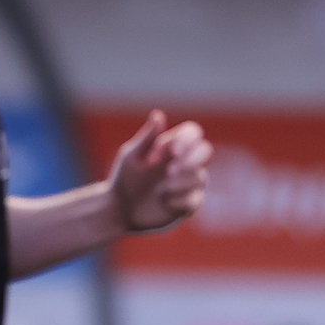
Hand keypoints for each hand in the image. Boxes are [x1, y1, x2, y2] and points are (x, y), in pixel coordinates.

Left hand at [108, 109, 211, 233]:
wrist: (119, 210)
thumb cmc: (124, 178)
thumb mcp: (131, 157)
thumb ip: (147, 138)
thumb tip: (158, 114)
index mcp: (172, 147)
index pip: (193, 133)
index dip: (188, 139)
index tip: (173, 150)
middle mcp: (185, 163)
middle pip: (206, 151)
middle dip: (191, 160)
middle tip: (170, 171)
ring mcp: (188, 184)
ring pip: (201, 177)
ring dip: (180, 182)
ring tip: (158, 190)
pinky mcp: (188, 204)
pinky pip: (195, 200)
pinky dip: (179, 200)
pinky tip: (162, 201)